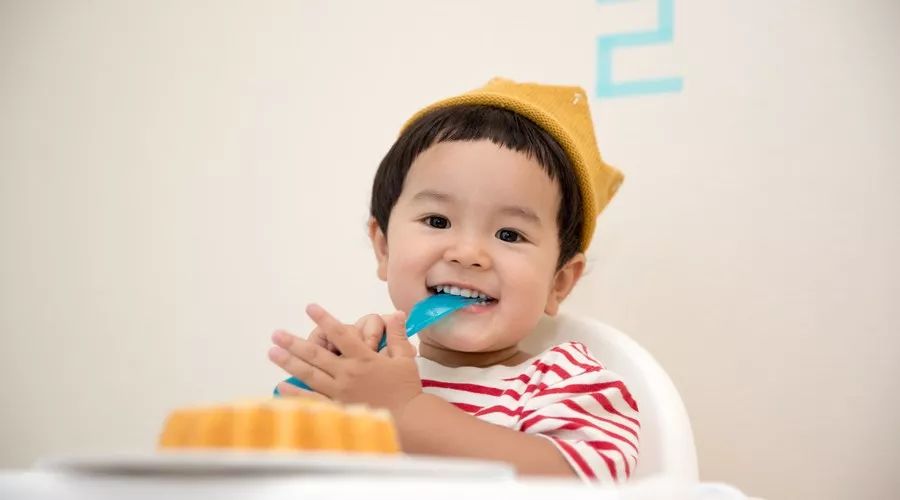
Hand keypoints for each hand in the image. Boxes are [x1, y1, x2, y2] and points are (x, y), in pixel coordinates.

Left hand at [268, 304, 421, 415]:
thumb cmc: (406, 388)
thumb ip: (397, 335)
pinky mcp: (338, 408)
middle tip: (276, 334)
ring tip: (273, 352)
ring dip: (290, 362)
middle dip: (295, 342)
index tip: (310, 307)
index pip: (340, 334)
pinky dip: (296, 394)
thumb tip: (396, 313)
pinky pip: (313, 400)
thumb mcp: (405, 358)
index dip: (325, 319)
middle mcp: (348, 373)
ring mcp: (340, 392)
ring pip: (310, 374)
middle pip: (316, 354)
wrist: (408, 419)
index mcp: (364, 358)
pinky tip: (281, 386)